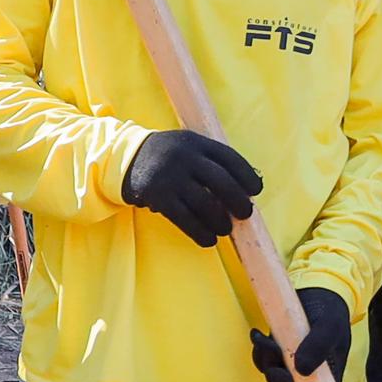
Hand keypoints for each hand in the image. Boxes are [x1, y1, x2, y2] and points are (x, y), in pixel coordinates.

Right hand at [119, 127, 261, 247]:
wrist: (125, 158)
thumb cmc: (168, 158)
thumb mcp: (188, 148)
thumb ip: (213, 161)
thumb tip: (249, 187)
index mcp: (196, 142)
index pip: (230, 158)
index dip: (246, 175)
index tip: (256, 190)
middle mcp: (184, 156)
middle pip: (221, 182)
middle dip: (238, 201)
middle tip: (245, 213)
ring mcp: (170, 176)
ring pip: (205, 204)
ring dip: (220, 221)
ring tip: (225, 229)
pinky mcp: (158, 195)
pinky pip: (185, 218)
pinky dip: (200, 232)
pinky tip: (209, 239)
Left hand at [251, 284, 352, 381]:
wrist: (319, 289)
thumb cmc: (330, 309)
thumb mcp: (329, 325)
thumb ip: (318, 346)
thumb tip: (301, 371)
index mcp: (328, 374)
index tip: (281, 372)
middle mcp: (311, 373)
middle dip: (273, 371)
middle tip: (271, 348)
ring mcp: (295, 364)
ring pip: (272, 374)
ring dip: (263, 358)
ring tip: (262, 338)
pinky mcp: (282, 353)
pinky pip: (264, 360)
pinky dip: (258, 349)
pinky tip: (258, 334)